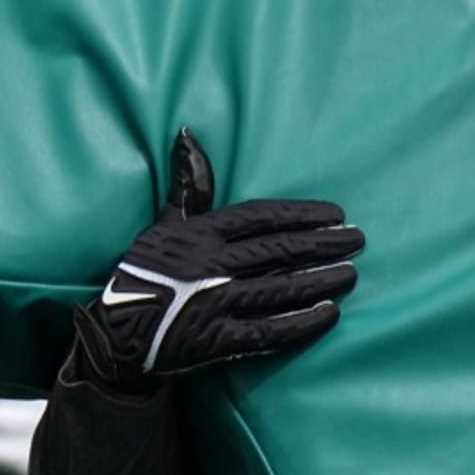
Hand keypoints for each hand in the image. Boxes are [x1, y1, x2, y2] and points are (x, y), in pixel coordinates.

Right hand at [73, 129, 363, 389]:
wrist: (115, 335)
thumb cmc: (143, 272)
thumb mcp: (163, 223)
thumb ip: (188, 183)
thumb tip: (188, 133)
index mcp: (200, 233)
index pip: (261, 217)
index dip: (302, 214)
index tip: (336, 214)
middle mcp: (211, 266)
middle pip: (279, 251)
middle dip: (324, 245)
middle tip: (358, 240)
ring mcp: (214, 305)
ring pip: (280, 289)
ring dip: (320, 281)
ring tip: (352, 274)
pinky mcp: (216, 341)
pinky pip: (268, 331)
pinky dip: (301, 323)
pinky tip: (328, 314)